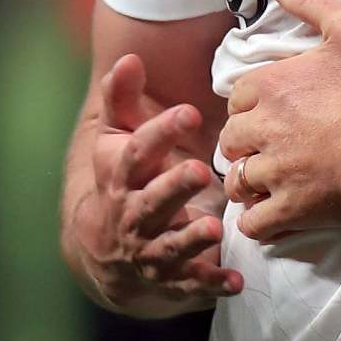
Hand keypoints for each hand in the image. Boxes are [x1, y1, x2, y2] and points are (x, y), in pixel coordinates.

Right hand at [63, 55, 242, 313]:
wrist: (105, 254)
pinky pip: (191, 283)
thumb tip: (129, 57)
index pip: (136, 153)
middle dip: (174, 187)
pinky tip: (236, 281)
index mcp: (121, 179)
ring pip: (169, 246)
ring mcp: (150, 251)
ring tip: (213, 227)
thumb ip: (122, 100)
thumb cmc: (123, 182)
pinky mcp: (171, 279)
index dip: (160, 132)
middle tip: (202, 170)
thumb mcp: (116, 140)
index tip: (189, 112)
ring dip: (191, 238)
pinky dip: (212, 283)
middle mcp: (133, 216)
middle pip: (151, 202)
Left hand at [221, 0, 340, 241]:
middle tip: (268, 147)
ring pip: (237, 181)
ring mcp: (274, 173)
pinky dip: (259, 221)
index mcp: (271, 87)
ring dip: (248, 182)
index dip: (252, 104)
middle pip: (231, 139)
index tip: (272, 111)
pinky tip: (272, 214)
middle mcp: (262, 130)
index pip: (237, 97)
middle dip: (244, 144)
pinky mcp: (291, 209)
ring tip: (267, 183)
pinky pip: (255, 223)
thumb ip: (312, 1)